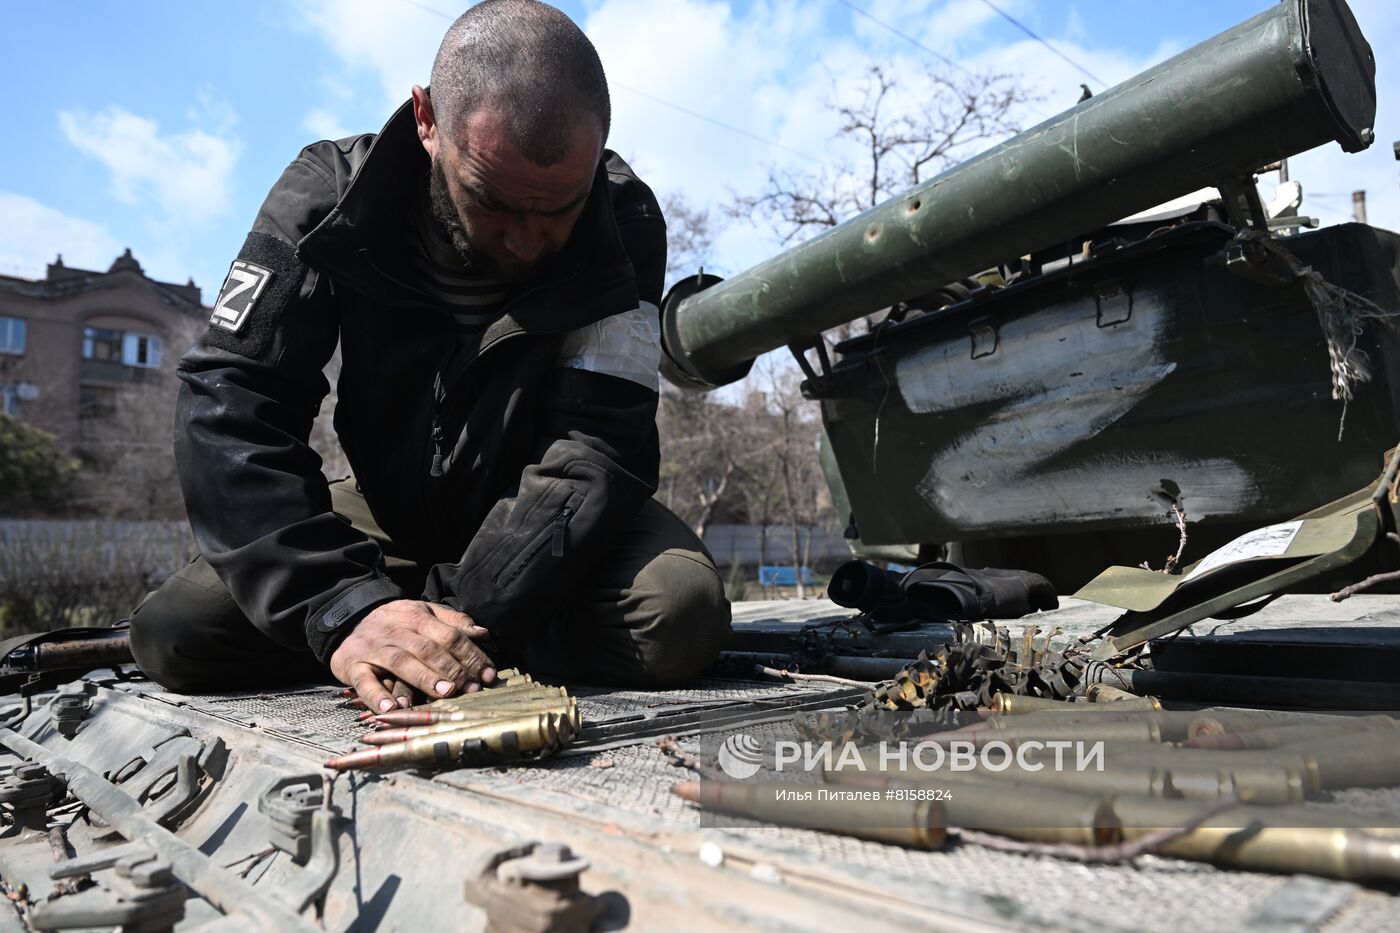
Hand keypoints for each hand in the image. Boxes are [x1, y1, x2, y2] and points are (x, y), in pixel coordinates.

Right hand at [330, 600, 495, 712]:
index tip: (488, 674)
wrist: (347, 619)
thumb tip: (483, 634)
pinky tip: (393, 709)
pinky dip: (377, 697)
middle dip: (453, 669)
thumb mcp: (423, 613)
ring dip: (424, 678)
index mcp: (417, 618)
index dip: (471, 655)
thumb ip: (453, 623)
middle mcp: (396, 632)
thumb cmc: (394, 623)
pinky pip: (365, 682)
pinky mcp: (353, 666)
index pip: (450, 636)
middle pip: (428, 649)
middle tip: (472, 688)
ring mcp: (374, 649)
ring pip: (402, 662)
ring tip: (445, 692)